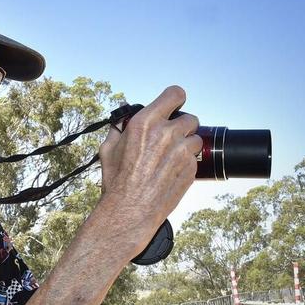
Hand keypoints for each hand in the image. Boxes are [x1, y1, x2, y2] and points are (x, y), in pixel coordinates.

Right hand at [98, 86, 201, 253]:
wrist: (130, 210)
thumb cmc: (117, 180)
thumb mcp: (108, 148)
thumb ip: (118, 129)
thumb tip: (121, 120)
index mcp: (146, 122)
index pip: (176, 94)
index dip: (175, 99)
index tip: (173, 105)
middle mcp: (167, 133)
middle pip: (190, 117)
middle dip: (181, 126)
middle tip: (169, 137)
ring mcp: (183, 151)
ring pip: (195, 138)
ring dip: (186, 144)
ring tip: (169, 157)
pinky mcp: (192, 169)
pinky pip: (195, 158)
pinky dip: (186, 162)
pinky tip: (170, 172)